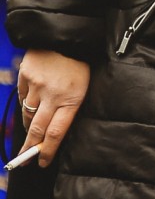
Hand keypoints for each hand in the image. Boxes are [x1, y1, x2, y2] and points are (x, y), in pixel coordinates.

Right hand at [17, 50, 89, 166]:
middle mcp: (53, 94)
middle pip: (37, 129)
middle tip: (23, 161)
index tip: (42, 163)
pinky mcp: (25, 75)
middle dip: (30, 148)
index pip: (57, 132)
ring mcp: (37, 85)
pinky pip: (23, 97)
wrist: (69, 35)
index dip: (47, 150)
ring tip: (30, 136)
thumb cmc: (82, 64)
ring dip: (28, 127)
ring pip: (28, 114)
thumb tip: (56, 131)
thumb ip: (72, 108)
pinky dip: (26, 104)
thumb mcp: (86, 88)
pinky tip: (32, 106)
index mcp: (73, 99)